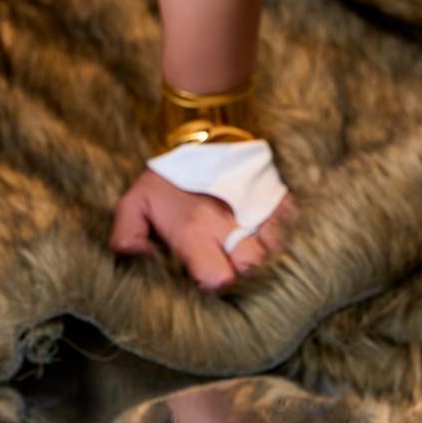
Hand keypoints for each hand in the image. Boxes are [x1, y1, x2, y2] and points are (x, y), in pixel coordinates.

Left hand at [110, 166, 295, 291]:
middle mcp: (230, 225)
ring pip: (278, 254)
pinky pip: (295, 228)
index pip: (219, 279)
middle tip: (235, 273)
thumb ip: (127, 237)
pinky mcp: (276, 199)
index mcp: (195, 231)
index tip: (209, 284)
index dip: (216, 289)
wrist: (199, 134)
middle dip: (247, 280)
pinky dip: (290, 239)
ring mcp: (257, 211)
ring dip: (269, 263)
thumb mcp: (135, 204)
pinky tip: (275, 241)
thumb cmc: (167, 179)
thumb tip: (141, 264)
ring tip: (254, 260)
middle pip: (254, 271)